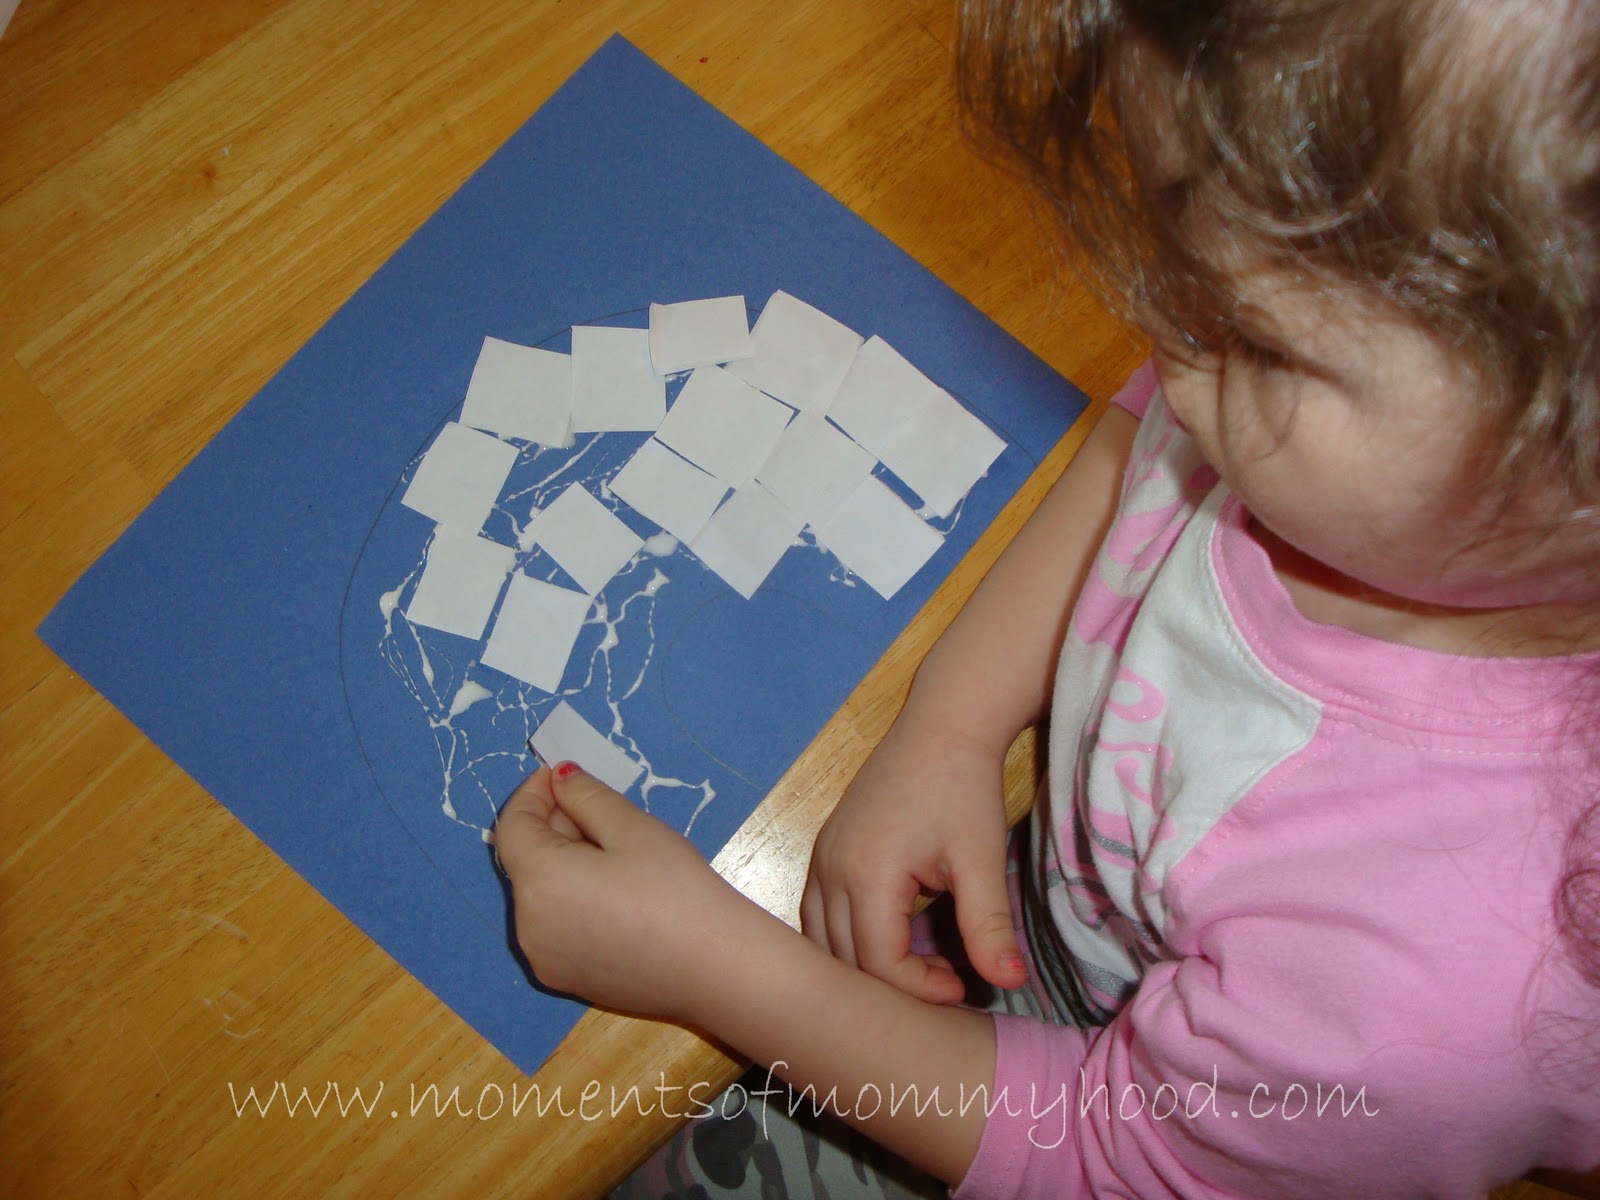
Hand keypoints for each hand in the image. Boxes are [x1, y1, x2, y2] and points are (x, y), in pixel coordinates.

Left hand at [494, 761, 747, 1020]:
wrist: (714, 966)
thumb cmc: (675, 888)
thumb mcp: (632, 827)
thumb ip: (586, 797)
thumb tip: (559, 778)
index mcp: (537, 882)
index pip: (513, 825)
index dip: (533, 793)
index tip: (564, 776)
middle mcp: (528, 926)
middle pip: (526, 862)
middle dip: (555, 828)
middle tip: (602, 812)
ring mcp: (546, 959)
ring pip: (543, 896)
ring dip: (565, 866)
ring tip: (617, 856)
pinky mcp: (568, 980)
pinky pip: (558, 928)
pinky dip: (574, 902)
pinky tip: (618, 897)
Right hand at [800, 720, 1025, 1004]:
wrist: (941, 726)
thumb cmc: (963, 788)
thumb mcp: (981, 859)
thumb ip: (989, 926)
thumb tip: (1011, 982)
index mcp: (865, 873)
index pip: (878, 962)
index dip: (919, 988)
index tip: (962, 985)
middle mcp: (830, 869)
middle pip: (843, 959)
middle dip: (892, 984)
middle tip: (943, 981)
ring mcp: (821, 858)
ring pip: (821, 940)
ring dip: (863, 965)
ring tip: (917, 965)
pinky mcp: (824, 850)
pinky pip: (819, 913)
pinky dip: (846, 939)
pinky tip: (890, 939)